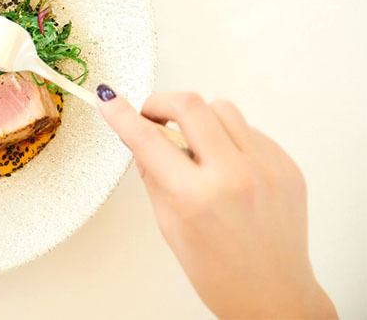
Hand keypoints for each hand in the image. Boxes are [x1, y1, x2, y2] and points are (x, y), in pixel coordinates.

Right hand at [95, 87, 336, 318]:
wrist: (273, 295)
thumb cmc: (216, 270)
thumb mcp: (169, 225)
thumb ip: (154, 175)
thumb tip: (140, 136)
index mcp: (196, 197)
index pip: (148, 140)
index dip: (123, 115)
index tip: (109, 100)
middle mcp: (234, 176)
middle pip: (191, 105)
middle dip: (162, 102)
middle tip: (153, 116)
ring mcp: (266, 168)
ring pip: (223, 109)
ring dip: (200, 119)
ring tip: (196, 147)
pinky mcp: (287, 165)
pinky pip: (250, 131)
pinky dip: (229, 140)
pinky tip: (227, 168)